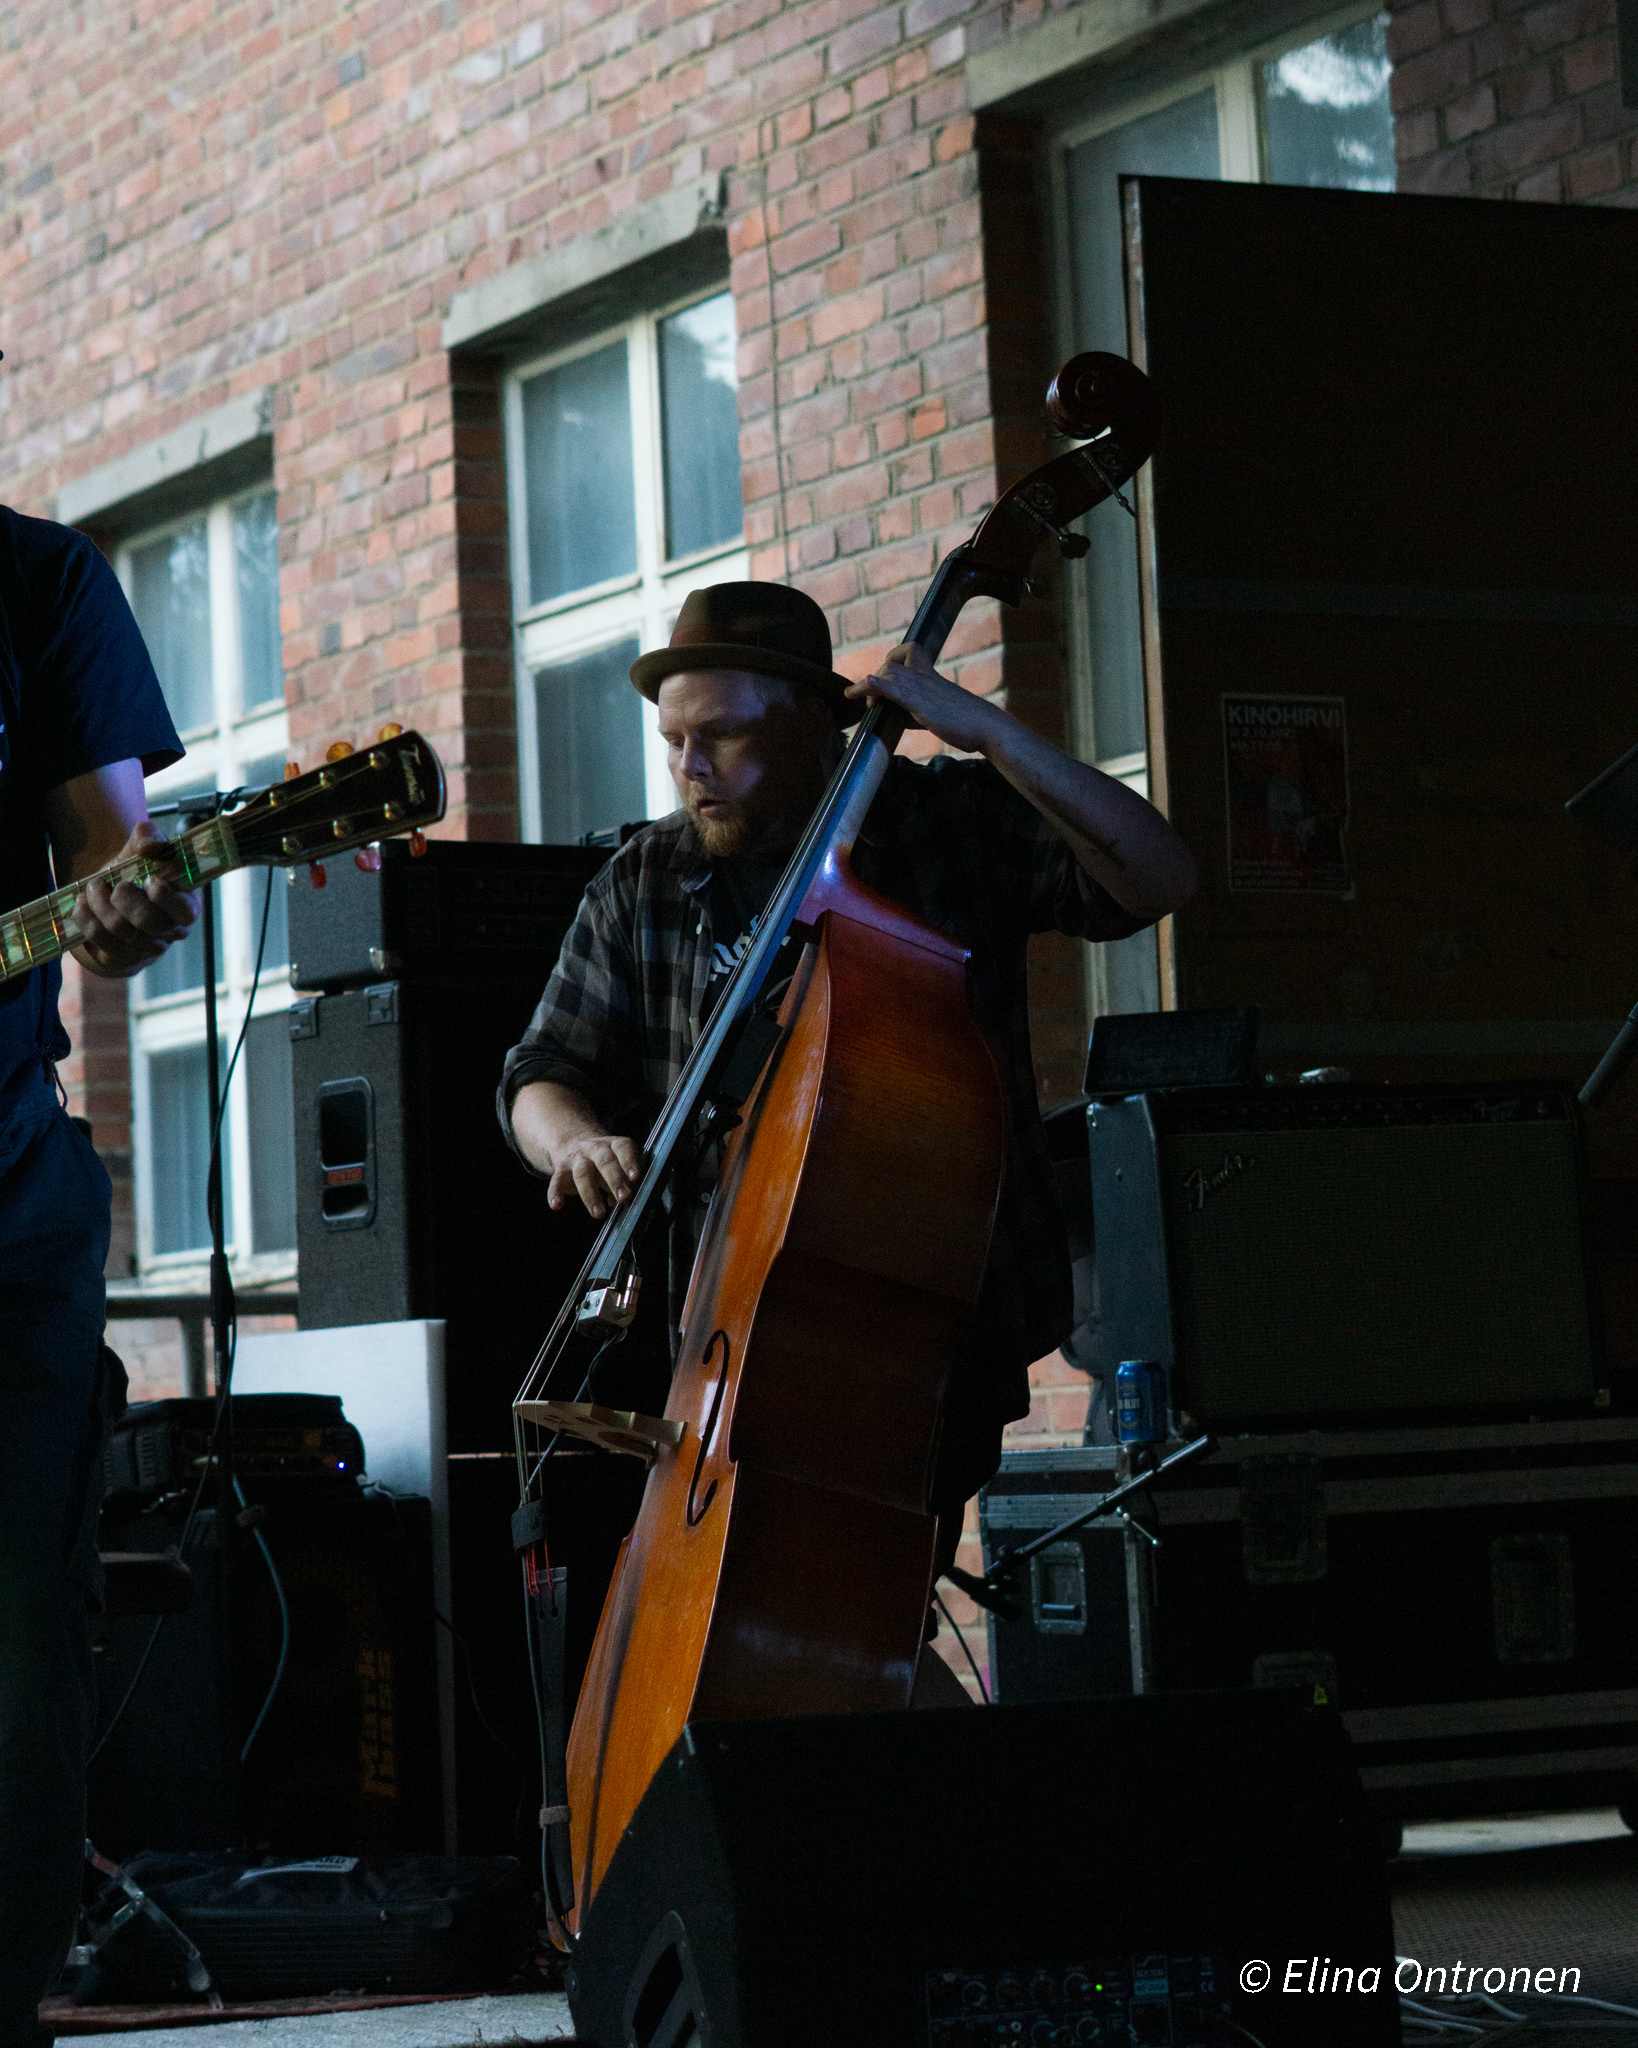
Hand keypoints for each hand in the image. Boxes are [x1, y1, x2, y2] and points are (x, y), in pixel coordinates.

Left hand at [71, 819, 200, 977]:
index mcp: (185, 905)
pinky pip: (99, 940)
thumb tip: (150, 847)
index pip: (185, 912)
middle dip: (123, 897)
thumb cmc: (134, 872)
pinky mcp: (120, 957)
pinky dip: (85, 917)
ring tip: (93, 887)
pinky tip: (83, 904)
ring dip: (99, 902)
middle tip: (114, 882)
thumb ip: (148, 838)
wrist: (110, 894)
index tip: (149, 879)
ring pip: (119, 929)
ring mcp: (144, 948)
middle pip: (148, 921)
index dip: (166, 898)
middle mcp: (169, 931)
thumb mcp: (141, 851)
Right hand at [549, 1132, 643, 1219]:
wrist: (575, 1144)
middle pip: (604, 1161)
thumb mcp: (619, 1165)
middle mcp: (595, 1148)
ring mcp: (577, 1158)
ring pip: (582, 1174)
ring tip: (599, 1214)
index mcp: (614, 1145)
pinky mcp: (561, 1169)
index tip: (636, 1177)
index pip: (623, 1149)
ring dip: (591, 1195)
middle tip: (624, 1198)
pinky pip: (557, 1181)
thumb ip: (625, 1181)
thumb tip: (626, 1199)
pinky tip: (556, 1205)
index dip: (630, 1162)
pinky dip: (555, 1193)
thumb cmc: (606, 1162)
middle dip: (615, 1180)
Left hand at [844, 642, 1000, 753]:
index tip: (884, 671)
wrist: (988, 728)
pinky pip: (897, 690)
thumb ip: (916, 712)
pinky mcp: (922, 704)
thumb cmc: (967, 723)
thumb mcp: (937, 714)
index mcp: (932, 677)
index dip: (893, 656)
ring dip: (867, 685)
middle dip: (876, 679)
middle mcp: (926, 678)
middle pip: (893, 664)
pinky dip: (879, 685)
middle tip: (869, 703)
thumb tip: (898, 716)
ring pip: (891, 673)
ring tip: (853, 696)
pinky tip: (866, 683)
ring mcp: (923, 690)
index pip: (911, 650)